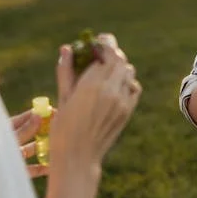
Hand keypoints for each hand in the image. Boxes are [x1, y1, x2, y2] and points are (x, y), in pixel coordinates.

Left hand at [10, 109, 53, 178]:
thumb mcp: (7, 140)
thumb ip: (24, 130)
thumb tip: (39, 115)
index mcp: (4, 129)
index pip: (24, 118)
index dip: (38, 114)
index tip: (52, 111)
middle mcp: (10, 141)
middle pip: (30, 133)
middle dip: (44, 129)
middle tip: (59, 126)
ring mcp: (13, 156)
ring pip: (32, 149)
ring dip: (45, 147)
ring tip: (59, 144)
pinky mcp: (15, 171)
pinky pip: (32, 168)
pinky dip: (42, 167)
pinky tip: (52, 166)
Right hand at [49, 33, 141, 168]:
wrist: (78, 156)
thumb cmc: (63, 127)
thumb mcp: (63, 96)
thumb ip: (66, 70)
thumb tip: (66, 48)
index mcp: (92, 84)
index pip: (105, 52)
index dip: (102, 43)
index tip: (97, 40)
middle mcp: (110, 89)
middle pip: (120, 59)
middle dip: (112, 52)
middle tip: (102, 53)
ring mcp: (122, 101)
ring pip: (129, 71)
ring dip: (119, 66)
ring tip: (106, 70)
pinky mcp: (128, 111)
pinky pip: (134, 87)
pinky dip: (127, 82)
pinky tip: (116, 86)